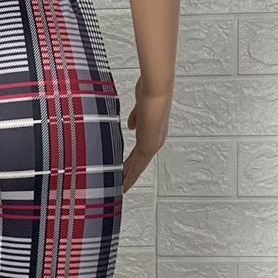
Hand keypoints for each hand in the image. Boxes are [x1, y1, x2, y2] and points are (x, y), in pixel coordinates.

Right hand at [121, 78, 169, 192]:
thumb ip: (136, 117)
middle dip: (130, 171)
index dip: (132, 159)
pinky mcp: (149, 147)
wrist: (156, 90)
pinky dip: (130, 176)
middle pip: (140, 161)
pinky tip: (123, 183)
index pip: (141, 149)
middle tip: (121, 183)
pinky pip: (137, 166)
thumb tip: (131, 126)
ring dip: (129, 177)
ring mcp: (153, 144)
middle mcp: (155, 139)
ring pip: (139, 166)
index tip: (124, 167)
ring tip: (121, 187)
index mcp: (153, 131)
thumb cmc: (150, 91)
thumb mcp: (140, 106)